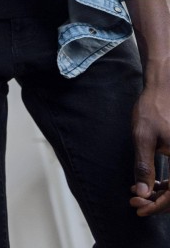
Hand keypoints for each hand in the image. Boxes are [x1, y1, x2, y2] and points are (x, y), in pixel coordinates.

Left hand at [130, 80, 169, 215]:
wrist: (162, 92)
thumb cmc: (152, 111)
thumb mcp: (143, 138)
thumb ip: (144, 166)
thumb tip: (142, 192)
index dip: (159, 206)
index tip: (139, 209)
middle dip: (158, 202)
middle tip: (135, 201)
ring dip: (161, 195)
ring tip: (138, 194)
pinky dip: (166, 185)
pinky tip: (148, 184)